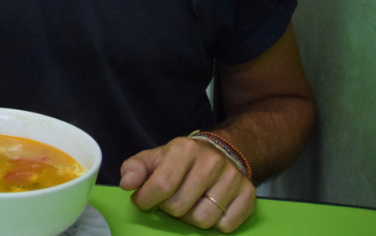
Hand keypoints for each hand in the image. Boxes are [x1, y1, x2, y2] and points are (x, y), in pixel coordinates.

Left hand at [119, 137, 256, 232]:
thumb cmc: (181, 161)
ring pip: (202, 220)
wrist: (221, 153)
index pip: (162, 184)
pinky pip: (225, 226)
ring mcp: (233, 178)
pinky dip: (214, 223)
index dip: (146, 199)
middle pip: (180, 207)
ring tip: (190, 202)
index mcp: (185, 149)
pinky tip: (209, 206)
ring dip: (190, 217)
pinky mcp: (249, 195)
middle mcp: (211, 161)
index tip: (141, 201)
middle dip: (169, 208)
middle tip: (170, 199)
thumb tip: (127, 183)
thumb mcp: (155, 158)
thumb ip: (136, 168)